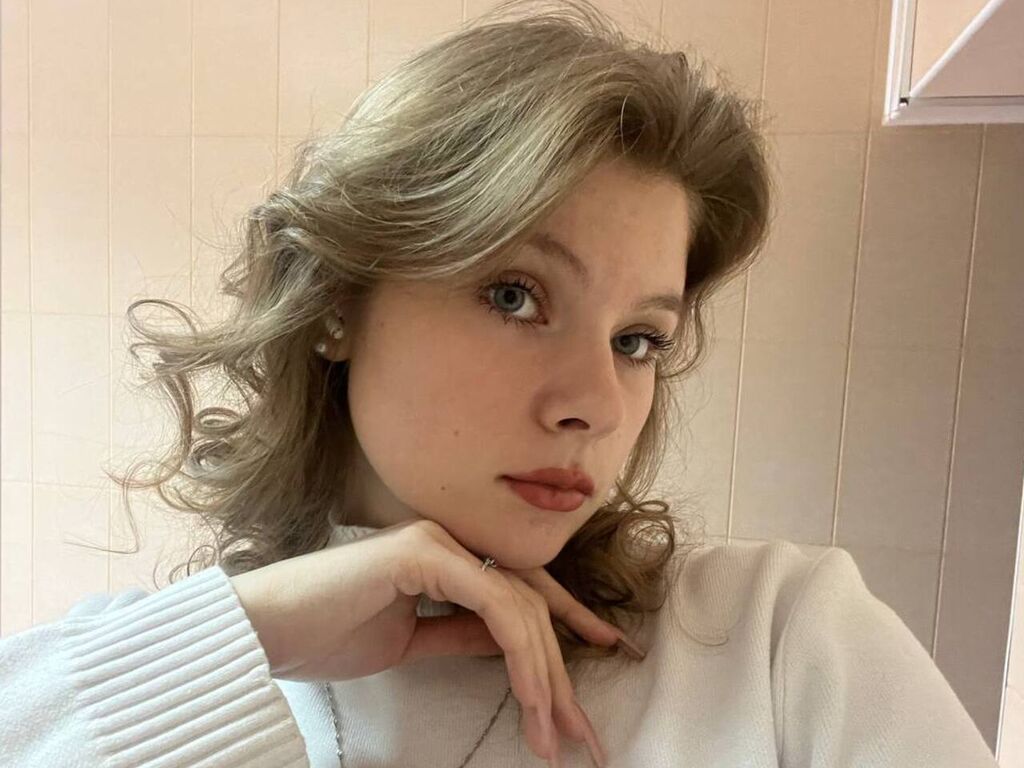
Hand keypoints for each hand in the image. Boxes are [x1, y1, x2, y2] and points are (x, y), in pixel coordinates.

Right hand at [229, 518, 619, 765]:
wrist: (264, 628)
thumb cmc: (325, 634)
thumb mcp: (410, 639)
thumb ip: (461, 632)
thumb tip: (512, 645)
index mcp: (444, 556)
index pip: (518, 588)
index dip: (565, 621)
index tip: (602, 651)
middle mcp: (448, 540)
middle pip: (529, 601)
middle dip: (560, 667)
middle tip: (579, 729)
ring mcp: (436, 540)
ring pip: (519, 605)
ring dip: (543, 673)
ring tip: (552, 730)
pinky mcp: (422, 552)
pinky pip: (493, 603)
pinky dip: (519, 652)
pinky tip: (530, 695)